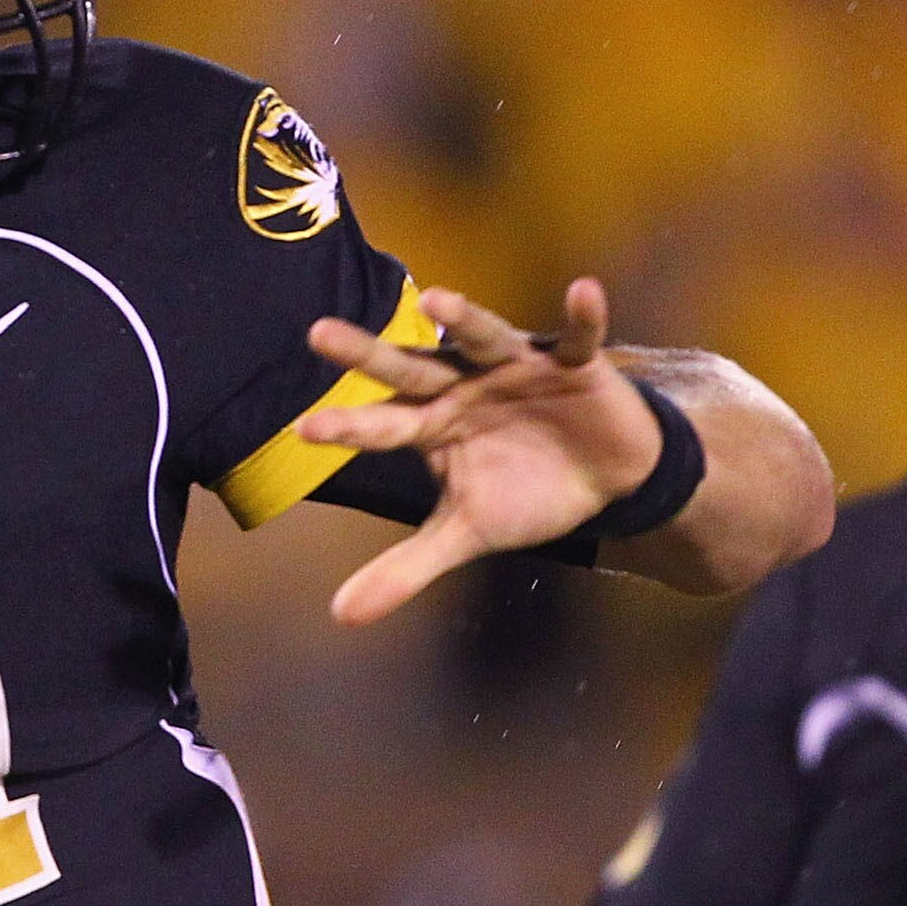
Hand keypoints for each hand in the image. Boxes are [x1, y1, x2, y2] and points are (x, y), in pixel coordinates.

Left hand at [300, 278, 662, 626]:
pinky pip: (580, 336)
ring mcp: (517, 367)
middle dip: (370, 354)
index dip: (348, 428)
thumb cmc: (524, 493)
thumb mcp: (465, 534)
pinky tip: (584, 290)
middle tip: (317, 334)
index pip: (382, 426)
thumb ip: (406, 567)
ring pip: (485, 338)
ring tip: (439, 301)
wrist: (602, 478)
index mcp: (433, 423)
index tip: (304, 430)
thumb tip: (341, 615)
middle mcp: (464, 384)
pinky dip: (584, 316)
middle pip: (412, 367)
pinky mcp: (576, 363)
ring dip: (465, 320)